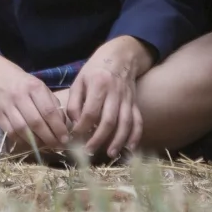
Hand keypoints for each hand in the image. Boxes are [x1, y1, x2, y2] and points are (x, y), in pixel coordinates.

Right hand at [0, 51, 69, 151]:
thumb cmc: (25, 85)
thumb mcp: (42, 89)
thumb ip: (53, 106)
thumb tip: (62, 127)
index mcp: (34, 87)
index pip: (48, 111)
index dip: (58, 128)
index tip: (65, 139)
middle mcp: (19, 95)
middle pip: (35, 122)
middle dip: (48, 137)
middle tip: (56, 145)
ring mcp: (6, 105)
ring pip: (22, 129)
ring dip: (35, 141)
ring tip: (43, 144)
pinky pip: (10, 132)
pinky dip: (21, 140)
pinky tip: (29, 142)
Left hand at [65, 38, 147, 157]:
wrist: (120, 57)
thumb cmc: (95, 70)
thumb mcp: (79, 81)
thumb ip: (74, 102)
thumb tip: (74, 123)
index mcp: (98, 85)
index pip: (90, 112)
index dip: (82, 127)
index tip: (74, 137)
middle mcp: (115, 93)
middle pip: (109, 120)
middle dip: (99, 139)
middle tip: (88, 151)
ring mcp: (128, 99)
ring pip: (125, 123)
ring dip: (118, 141)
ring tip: (110, 154)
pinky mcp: (135, 103)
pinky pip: (138, 121)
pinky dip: (136, 135)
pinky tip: (130, 148)